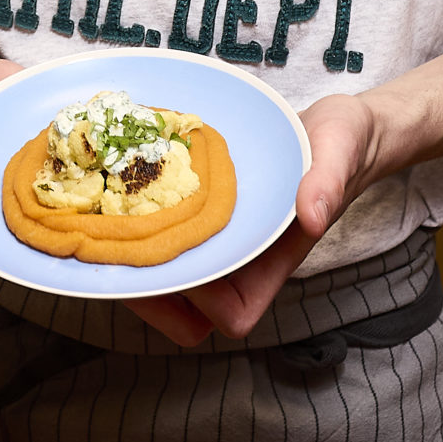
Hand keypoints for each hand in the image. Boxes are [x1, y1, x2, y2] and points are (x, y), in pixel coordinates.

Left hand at [123, 92, 383, 346]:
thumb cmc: (343, 144)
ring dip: (133, 257)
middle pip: (186, 307)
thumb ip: (329, 181)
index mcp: (273, 263)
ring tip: (99, 220)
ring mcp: (217, 239)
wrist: (333, 126)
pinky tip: (116, 188)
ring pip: (167, 274)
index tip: (178, 259)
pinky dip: (138, 222)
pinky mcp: (200, 211)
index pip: (232, 315)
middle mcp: (240, 260)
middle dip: (146, 289)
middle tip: (107, 246)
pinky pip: (164, 233)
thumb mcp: (340, 149)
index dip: (202, 302)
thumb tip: (312, 215)